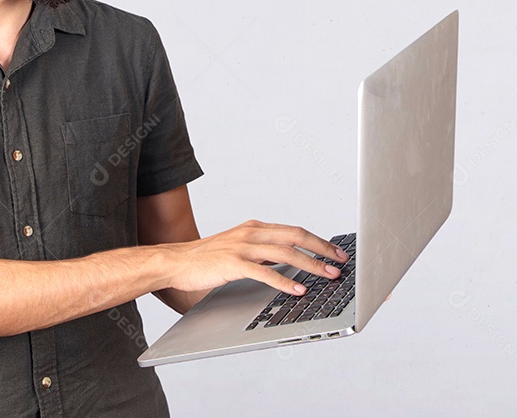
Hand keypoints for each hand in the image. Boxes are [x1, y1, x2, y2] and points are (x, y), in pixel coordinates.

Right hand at [161, 220, 348, 295]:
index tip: (336, 251)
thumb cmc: (206, 259)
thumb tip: (288, 262)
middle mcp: (251, 233)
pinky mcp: (233, 264)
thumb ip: (261, 252)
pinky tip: (297, 289)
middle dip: (322, 249)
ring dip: (311, 265)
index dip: (318, 241)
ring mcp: (242, 247)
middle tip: (341, 262)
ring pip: (286, 253)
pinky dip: (284, 281)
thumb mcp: (238, 248)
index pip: (294, 231)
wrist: (175, 261)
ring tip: (328, 276)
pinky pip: (265, 272)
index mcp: (254, 227)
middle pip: (296, 237)